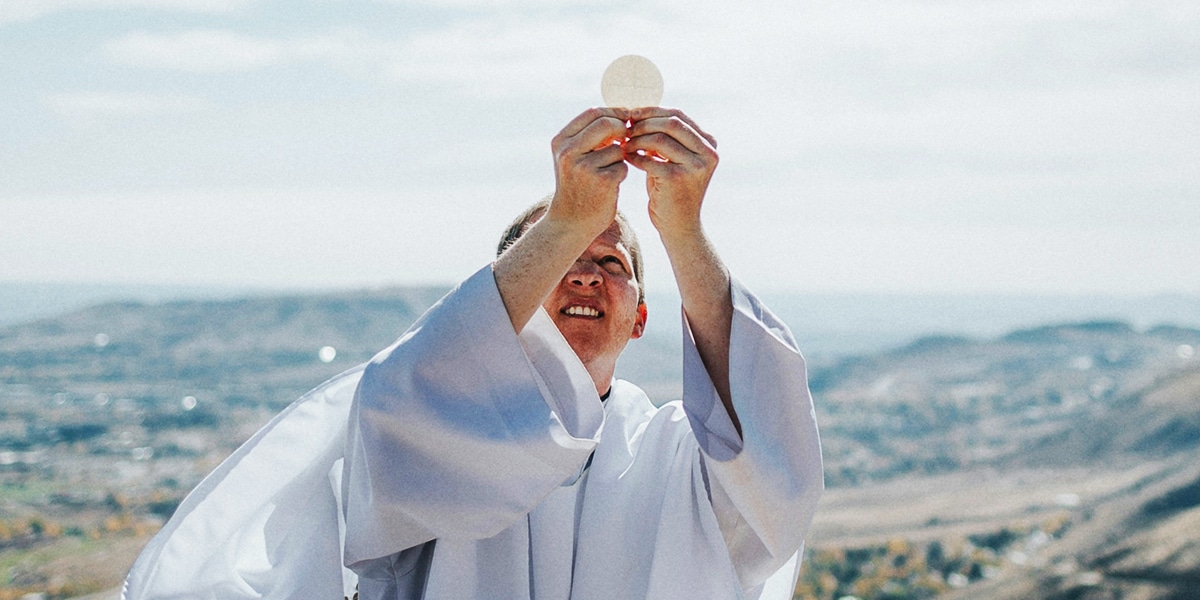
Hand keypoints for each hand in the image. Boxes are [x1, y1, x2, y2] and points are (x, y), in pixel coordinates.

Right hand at [548, 107, 631, 238]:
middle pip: (606, 123)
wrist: (570, 222)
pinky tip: (609, 186)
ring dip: (619, 158)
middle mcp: (569, 152)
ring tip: (607, 172)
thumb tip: (619, 113)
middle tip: (627, 137)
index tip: (626, 116)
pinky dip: (621, 174)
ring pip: (617, 148)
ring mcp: (585, 167)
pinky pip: (623, 166)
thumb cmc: (576, 186)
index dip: (613, 112)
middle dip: (622, 128)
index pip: (592, 112)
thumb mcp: (571, 157)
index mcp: (560, 141)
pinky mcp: (603, 181)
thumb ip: (588, 136)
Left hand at [622, 107, 718, 240]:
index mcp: (709, 144)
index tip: (632, 114)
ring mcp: (695, 166)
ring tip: (625, 145)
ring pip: (659, 139)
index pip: (678, 115)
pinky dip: (635, 157)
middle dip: (644, 123)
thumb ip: (667, 137)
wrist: (679, 226)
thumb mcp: (674, 159)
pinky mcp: (677, 179)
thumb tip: (641, 111)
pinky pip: (650, 159)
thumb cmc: (672, 191)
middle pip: (671, 122)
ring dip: (637, 139)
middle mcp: (707, 153)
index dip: (653, 111)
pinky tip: (627, 159)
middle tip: (625, 128)